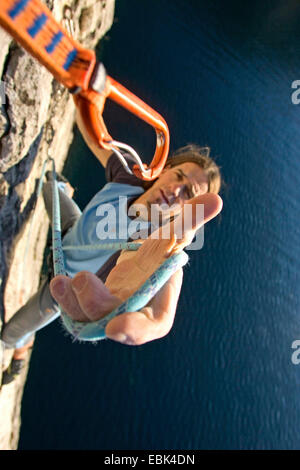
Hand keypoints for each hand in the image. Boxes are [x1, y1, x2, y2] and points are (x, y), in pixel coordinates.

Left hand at [50, 193, 221, 343]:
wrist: (142, 259)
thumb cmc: (162, 252)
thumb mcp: (176, 236)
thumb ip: (191, 220)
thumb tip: (215, 198)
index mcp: (158, 306)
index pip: (152, 325)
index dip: (136, 329)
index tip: (116, 326)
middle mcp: (133, 314)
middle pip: (114, 321)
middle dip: (97, 305)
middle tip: (84, 279)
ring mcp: (110, 313)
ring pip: (89, 318)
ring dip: (74, 302)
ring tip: (61, 280)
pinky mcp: (92, 306)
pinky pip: (75, 309)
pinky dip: (65, 298)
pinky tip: (58, 280)